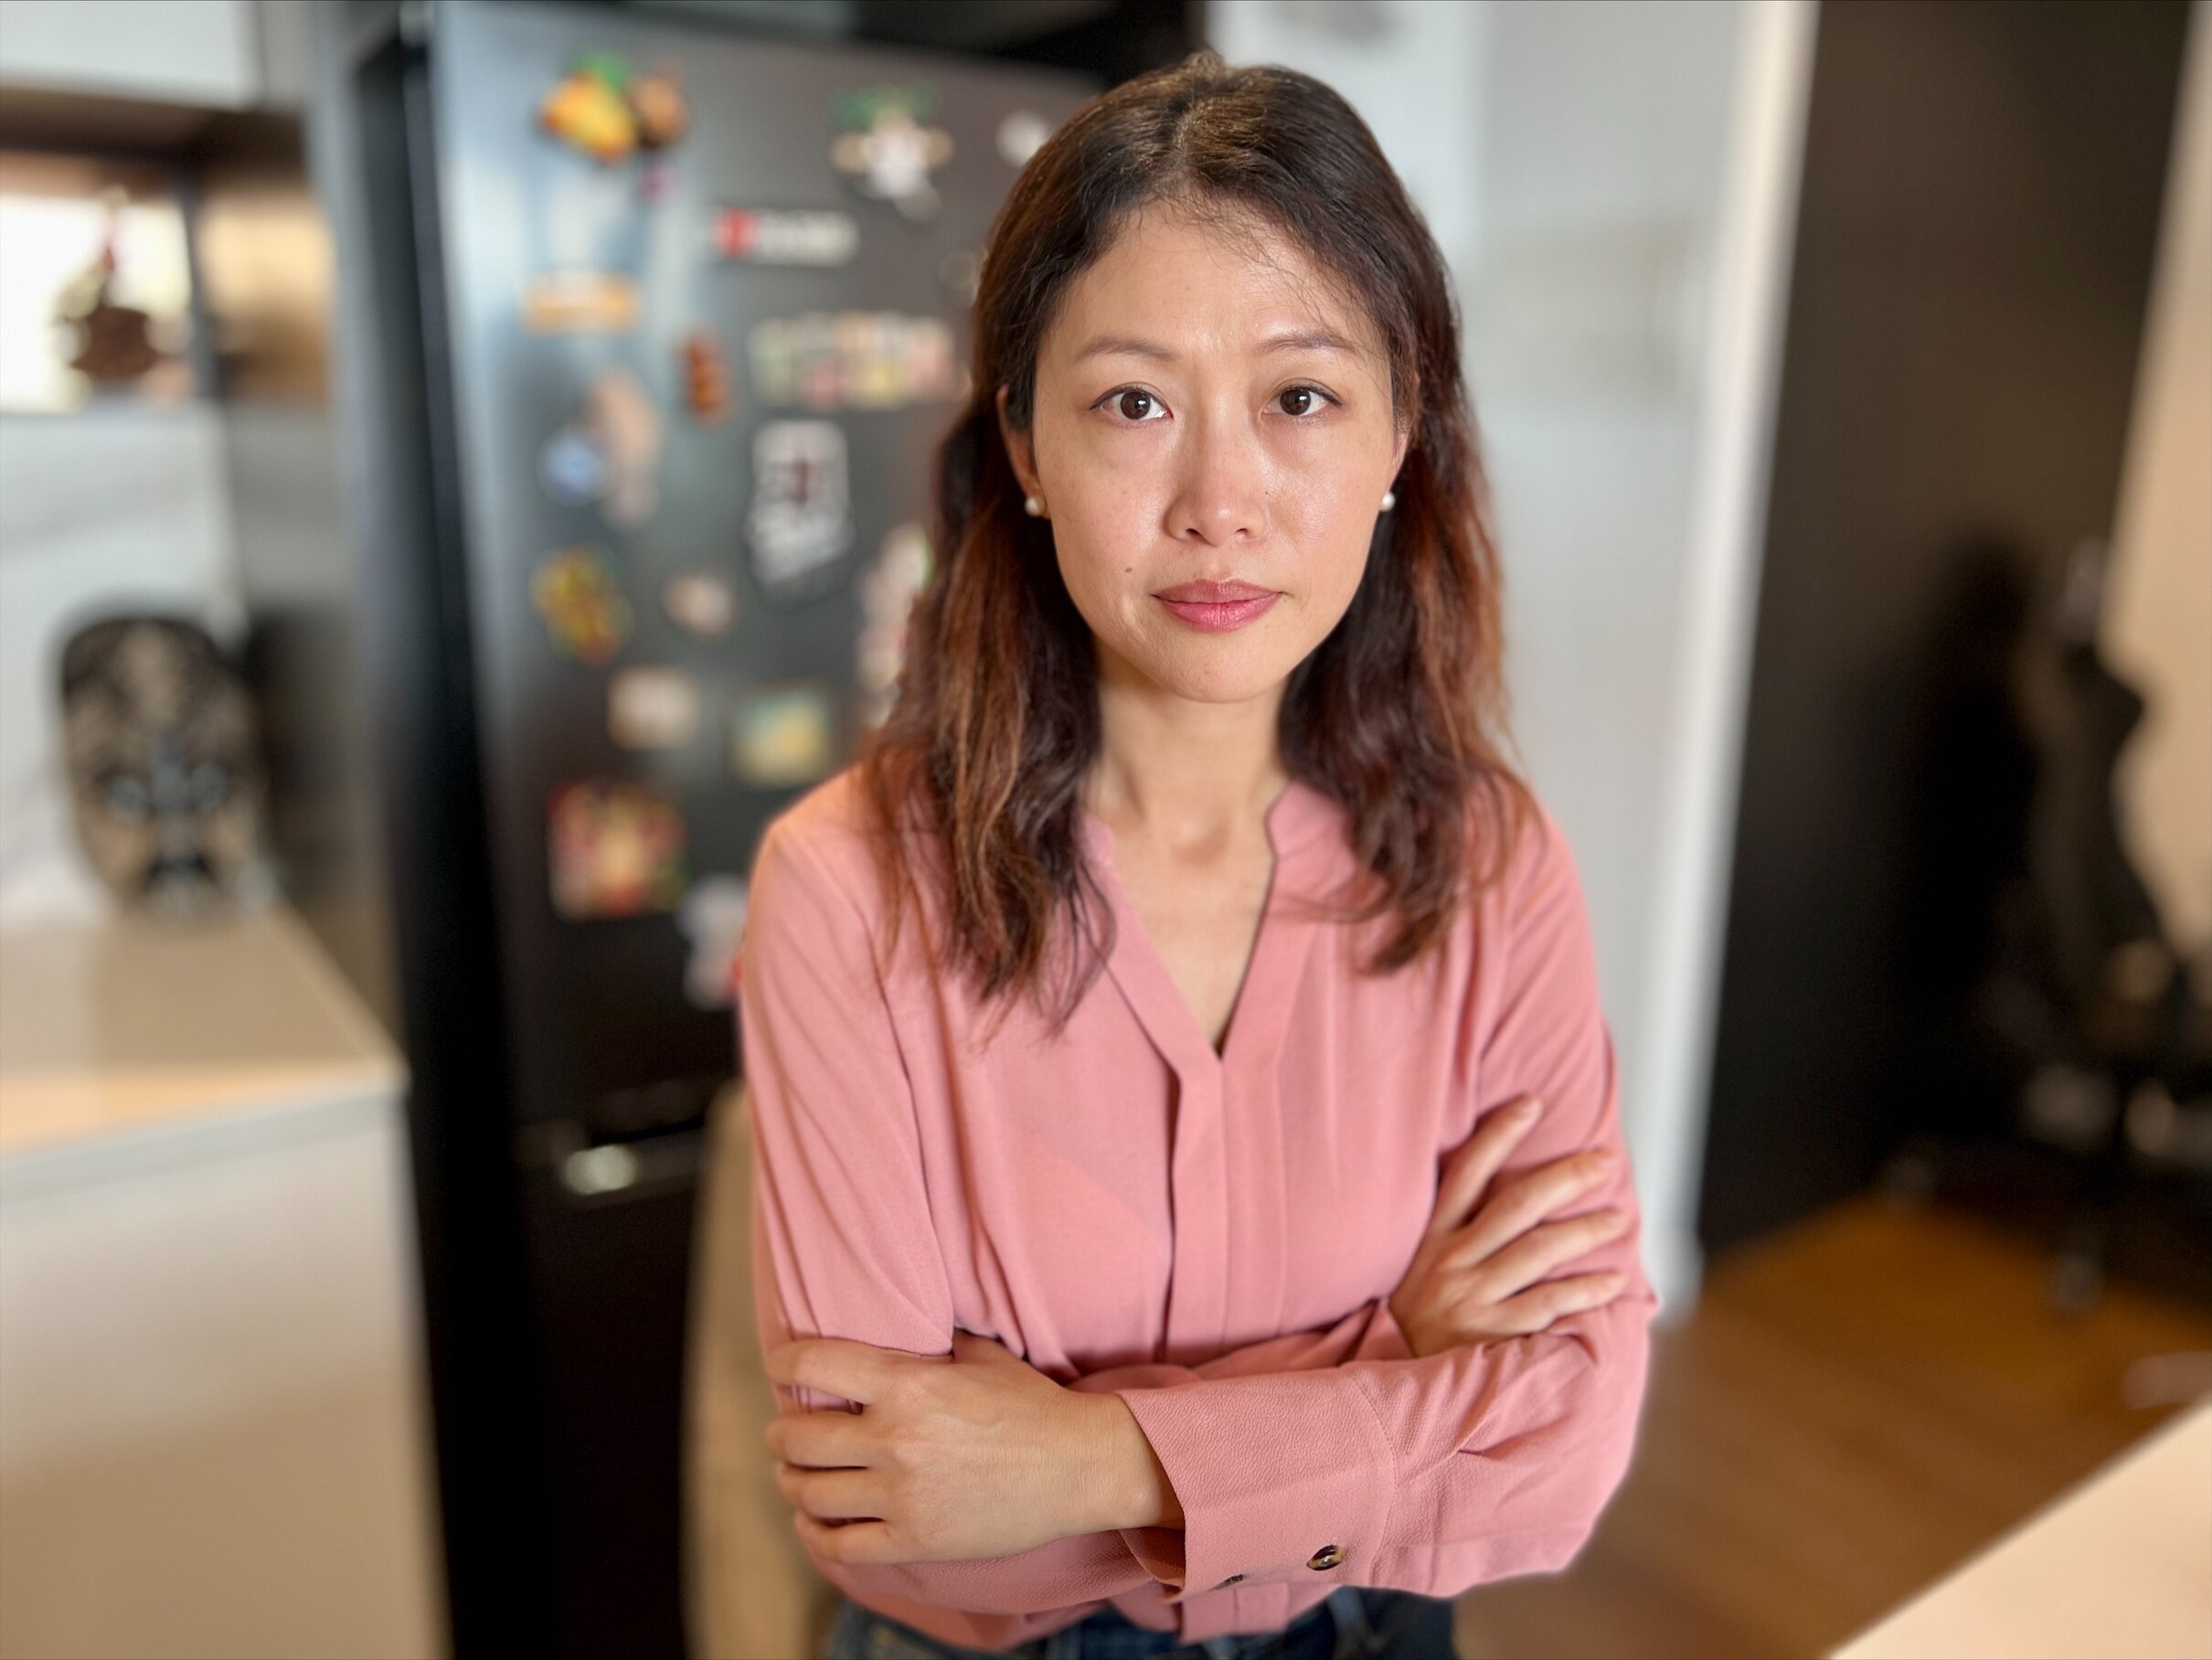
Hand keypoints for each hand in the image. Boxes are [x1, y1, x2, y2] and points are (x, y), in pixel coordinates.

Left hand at [762, 1328, 1122, 1564]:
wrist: (1079, 1467)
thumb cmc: (1033, 1406)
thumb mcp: (981, 1355)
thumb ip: (931, 1343)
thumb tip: (899, 1323)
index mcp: (907, 1384)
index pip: (813, 1367)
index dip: (783, 1365)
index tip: (778, 1368)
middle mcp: (895, 1438)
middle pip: (797, 1439)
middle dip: (781, 1435)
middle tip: (785, 1434)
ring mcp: (902, 1495)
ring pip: (810, 1494)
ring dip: (792, 1483)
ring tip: (795, 1477)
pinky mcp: (915, 1539)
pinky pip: (839, 1545)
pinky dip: (814, 1535)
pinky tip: (812, 1523)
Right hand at [1388, 1095, 1631, 1358]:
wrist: (1395, 1387)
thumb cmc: (1418, 1320)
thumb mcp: (1418, 1267)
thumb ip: (1455, 1232)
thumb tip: (1509, 1193)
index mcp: (1432, 1237)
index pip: (1465, 1172)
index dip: (1499, 1135)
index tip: (1533, 1103)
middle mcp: (1450, 1260)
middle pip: (1515, 1205)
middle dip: (1564, 1177)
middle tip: (1603, 1160)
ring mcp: (1471, 1297)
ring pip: (1538, 1250)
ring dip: (1584, 1231)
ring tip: (1619, 1218)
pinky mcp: (1491, 1335)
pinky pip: (1548, 1303)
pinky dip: (1584, 1290)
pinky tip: (1612, 1280)